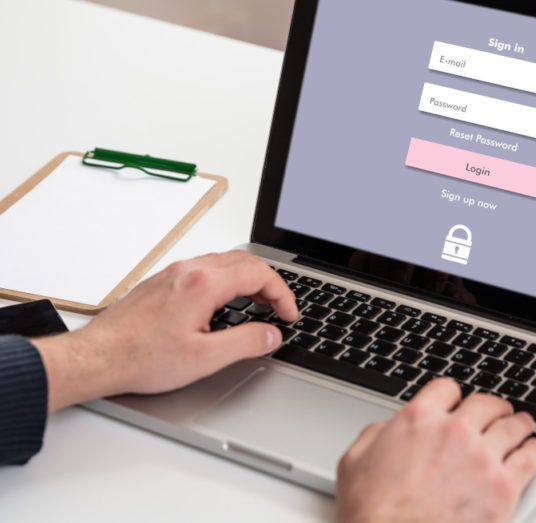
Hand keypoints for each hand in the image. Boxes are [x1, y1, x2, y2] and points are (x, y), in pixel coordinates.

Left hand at [32, 251, 297, 411]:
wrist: (98, 357)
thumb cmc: (140, 357)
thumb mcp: (205, 358)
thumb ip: (246, 342)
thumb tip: (271, 334)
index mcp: (203, 284)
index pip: (259, 274)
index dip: (282, 294)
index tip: (288, 314)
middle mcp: (189, 270)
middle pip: (245, 261)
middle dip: (270, 283)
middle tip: (279, 309)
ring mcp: (174, 273)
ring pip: (225, 262)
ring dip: (249, 279)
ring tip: (259, 304)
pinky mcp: (164, 281)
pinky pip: (206, 268)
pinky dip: (228, 280)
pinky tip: (226, 301)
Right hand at [337, 379, 535, 522]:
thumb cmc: (373, 511)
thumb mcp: (355, 460)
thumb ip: (377, 434)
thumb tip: (389, 430)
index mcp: (419, 418)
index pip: (447, 388)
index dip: (453, 396)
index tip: (457, 402)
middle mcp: (454, 431)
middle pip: (486, 403)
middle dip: (492, 405)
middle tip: (497, 410)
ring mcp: (482, 458)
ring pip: (512, 426)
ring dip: (518, 422)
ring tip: (522, 424)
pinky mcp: (503, 488)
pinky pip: (529, 458)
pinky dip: (533, 450)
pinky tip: (532, 448)